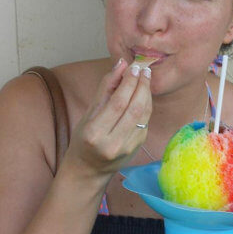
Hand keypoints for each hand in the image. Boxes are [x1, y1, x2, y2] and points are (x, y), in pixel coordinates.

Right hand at [63, 59, 151, 177]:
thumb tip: (121, 64)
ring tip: (146, 78)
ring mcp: (128, 148)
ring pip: (144, 115)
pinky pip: (145, 121)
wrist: (89, 169)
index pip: (118, 103)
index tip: (134, 67)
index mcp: (95, 133)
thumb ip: (106, 88)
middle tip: (144, 69)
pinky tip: (144, 94)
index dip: (129, 83)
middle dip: (142, 86)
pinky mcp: (138, 147)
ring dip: (147, 94)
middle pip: (135, 109)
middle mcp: (113, 143)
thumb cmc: (84, 138)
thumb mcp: (89, 113)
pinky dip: (147, 105)